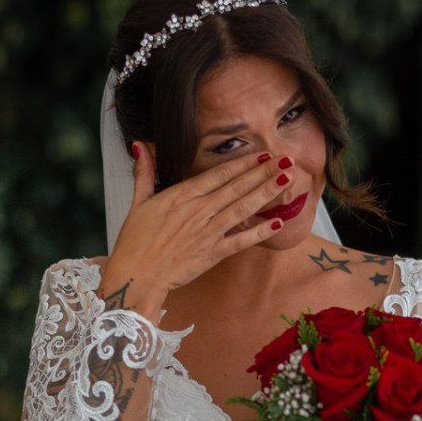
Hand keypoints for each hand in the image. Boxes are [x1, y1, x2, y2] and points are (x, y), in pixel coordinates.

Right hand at [101, 143, 291, 313]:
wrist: (136, 275)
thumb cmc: (134, 241)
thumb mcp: (138, 202)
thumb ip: (144, 172)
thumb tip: (139, 145)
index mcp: (182, 196)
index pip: (219, 174)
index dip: (243, 163)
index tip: (263, 154)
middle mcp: (199, 210)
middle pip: (237, 187)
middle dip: (263, 172)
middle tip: (287, 160)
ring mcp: (207, 232)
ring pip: (242, 208)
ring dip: (266, 192)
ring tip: (287, 179)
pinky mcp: (212, 253)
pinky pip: (241, 240)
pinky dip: (259, 231)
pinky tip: (278, 222)